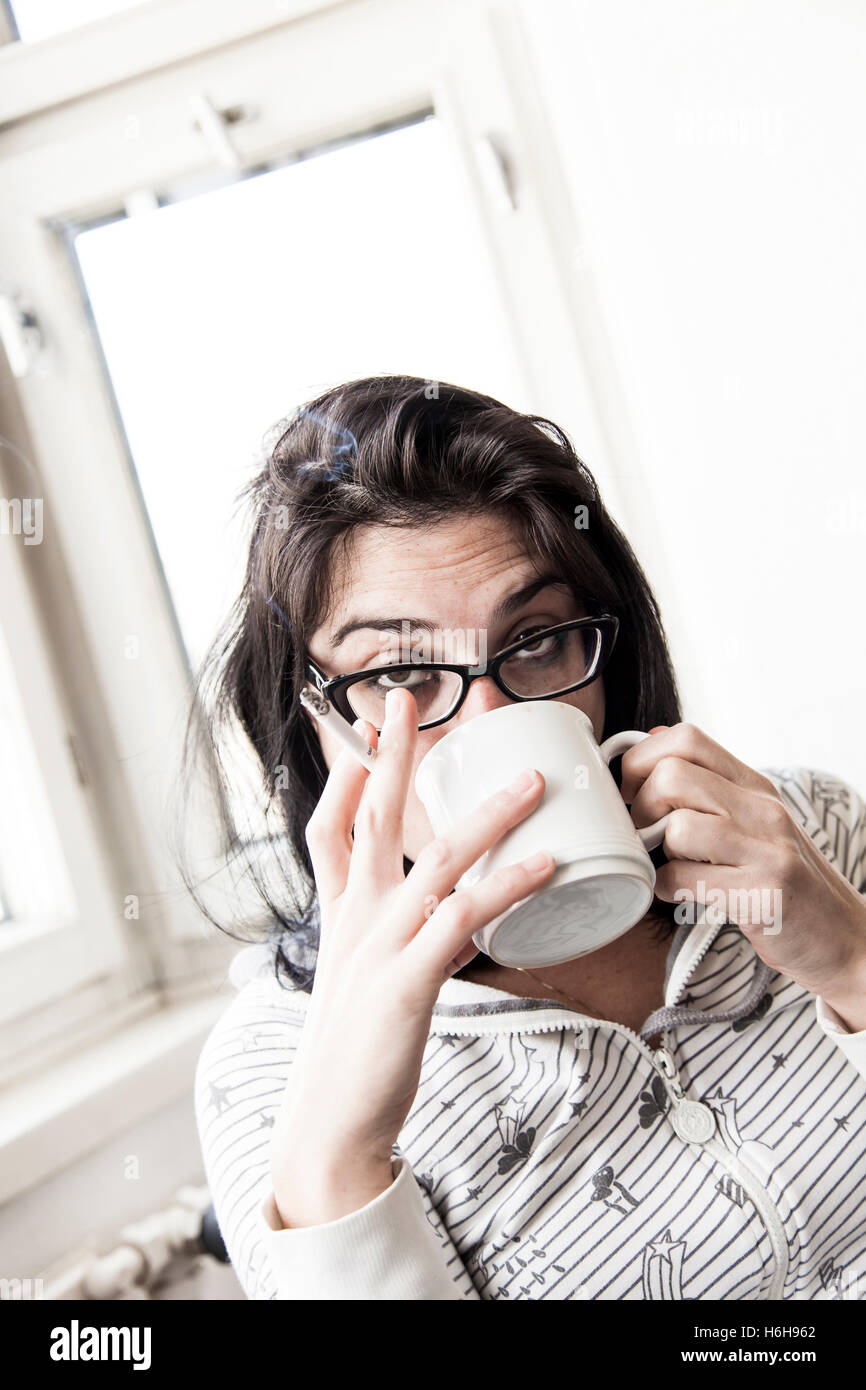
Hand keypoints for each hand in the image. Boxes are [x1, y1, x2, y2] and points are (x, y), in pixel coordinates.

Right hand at [269, 685, 556, 1224]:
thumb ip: (388, 930)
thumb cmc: (355, 1048)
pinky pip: (464, 919)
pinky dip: (509, 885)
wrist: (332, 1121)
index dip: (346, 775)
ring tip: (533, 780)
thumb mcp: (357, 975)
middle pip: (373, 817)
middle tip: (408, 700)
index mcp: (340, 914)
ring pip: (437, 859)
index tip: (368, 730)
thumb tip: (437, 907)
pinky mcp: (408, 982)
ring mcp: (379, 945)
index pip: (331, 828)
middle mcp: (356, 918)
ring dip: (489, 812)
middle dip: (393, 753)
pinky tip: (545, 862)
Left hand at [620, 722, 865, 1028]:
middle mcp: (763, 810)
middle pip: (672, 776)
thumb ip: (708, 783)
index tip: (633, 793)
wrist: (844, 936)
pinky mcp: (764, 895)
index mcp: (755, 786)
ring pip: (678, 827)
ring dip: (657, 851)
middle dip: (641, 806)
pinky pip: (685, 879)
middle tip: (646, 834)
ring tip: (671, 865)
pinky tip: (679, 893)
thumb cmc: (784, 879)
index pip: (687, 739)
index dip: (642, 760)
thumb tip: (653, 737)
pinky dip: (666, 888)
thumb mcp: (753, 820)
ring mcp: (767, 851)